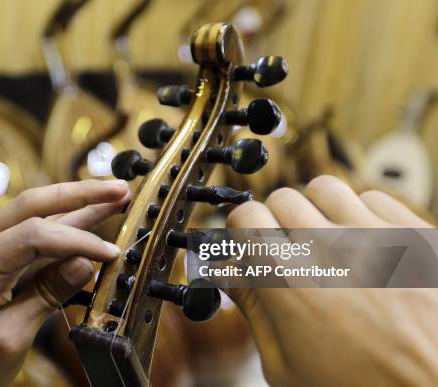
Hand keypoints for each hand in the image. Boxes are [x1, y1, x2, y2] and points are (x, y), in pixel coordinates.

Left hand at [0, 179, 129, 386]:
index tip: (109, 253)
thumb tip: (85, 262)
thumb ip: (46, 295)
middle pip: (31, 206)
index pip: (31, 235)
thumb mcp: (9, 338)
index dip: (76, 239)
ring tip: (114, 195)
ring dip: (75, 204)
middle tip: (118, 190)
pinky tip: (90, 218)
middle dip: (78, 195)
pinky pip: (33, 237)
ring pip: (35, 215)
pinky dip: (65, 228)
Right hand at [224, 175, 437, 386]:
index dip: (243, 232)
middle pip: (282, 198)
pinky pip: (373, 198)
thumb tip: (229, 274)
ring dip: (317, 211)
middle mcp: (330, 248)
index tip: (250, 244)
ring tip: (328, 243)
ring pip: (325, 189)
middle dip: (277, 222)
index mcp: (291, 281)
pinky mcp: (414, 234)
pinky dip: (362, 215)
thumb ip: (253, 310)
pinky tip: (366, 247)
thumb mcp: (287, 366)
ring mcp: (376, 235)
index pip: (245, 217)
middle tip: (289, 252)